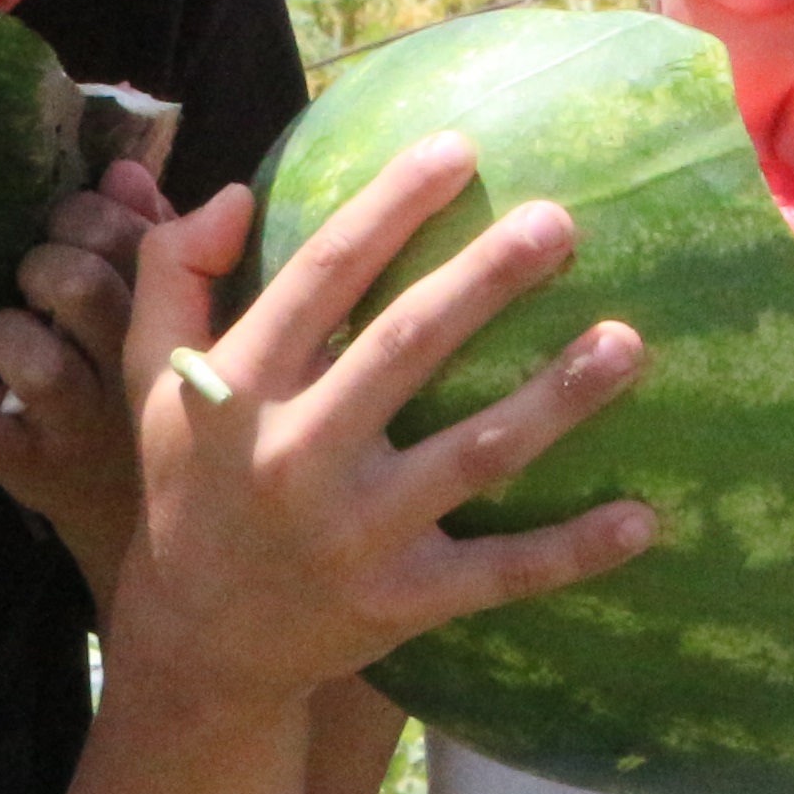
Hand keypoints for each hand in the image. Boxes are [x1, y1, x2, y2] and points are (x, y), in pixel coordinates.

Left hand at [0, 158, 171, 595]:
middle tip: (44, 286)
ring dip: (7, 333)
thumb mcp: (202, 335)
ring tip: (17, 344)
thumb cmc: (188, 429)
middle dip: (45, 263)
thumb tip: (121, 169)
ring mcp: (85, 432)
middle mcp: (135, 379)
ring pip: (29, 355)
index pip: (138, 241)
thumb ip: (163, 248)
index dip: (92, 215)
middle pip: (78, 284)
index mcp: (184, 332)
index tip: (87, 230)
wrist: (199, 569)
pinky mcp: (40, 479)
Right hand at [104, 138, 657, 717]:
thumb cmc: (190, 485)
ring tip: (627, 341)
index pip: (321, 276)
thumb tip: (244, 193)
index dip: (391, 207)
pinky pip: (499, 573)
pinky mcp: (402, 602)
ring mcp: (356, 535)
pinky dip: (572, 550)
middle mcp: (298, 455)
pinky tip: (643, 517)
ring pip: (473, 455)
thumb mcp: (150, 380)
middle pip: (407, 349)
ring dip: (555, 398)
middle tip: (561, 222)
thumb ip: (175, 275)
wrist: (196, 644)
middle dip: (486, 280)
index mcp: (238, 388)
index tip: (459, 149)